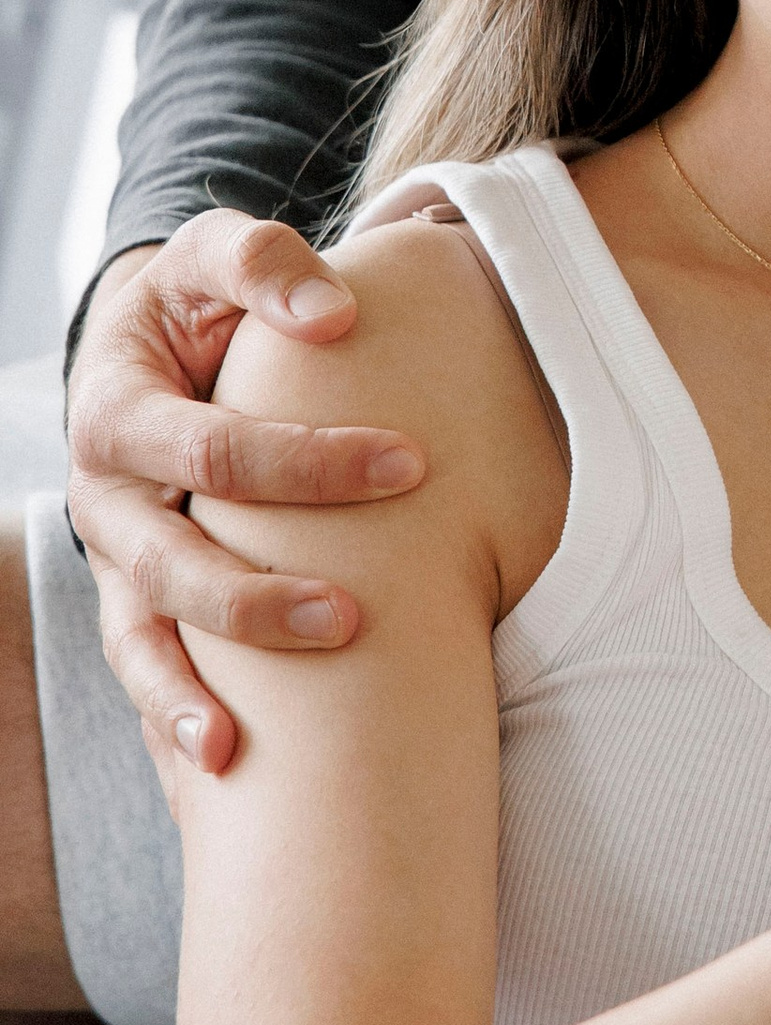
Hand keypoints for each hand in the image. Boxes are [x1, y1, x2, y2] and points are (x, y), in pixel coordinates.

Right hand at [66, 221, 425, 778]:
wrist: (154, 341)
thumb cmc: (204, 300)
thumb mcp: (219, 255)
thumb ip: (267, 266)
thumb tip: (337, 315)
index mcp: (118, 410)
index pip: (212, 449)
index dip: (310, 460)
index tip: (412, 463)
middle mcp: (105, 497)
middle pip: (170, 561)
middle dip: (258, 597)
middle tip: (355, 616)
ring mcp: (113, 558)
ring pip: (138, 637)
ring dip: (192, 689)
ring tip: (236, 745)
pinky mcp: (133, 599)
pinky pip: (142, 670)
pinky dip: (171, 718)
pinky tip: (219, 769)